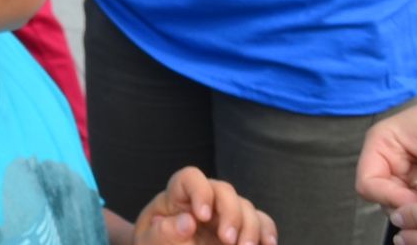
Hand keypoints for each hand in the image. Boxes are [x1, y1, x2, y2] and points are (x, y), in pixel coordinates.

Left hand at [137, 167, 273, 244]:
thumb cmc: (155, 244)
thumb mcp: (150, 240)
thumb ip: (163, 232)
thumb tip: (188, 221)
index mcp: (177, 197)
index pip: (190, 178)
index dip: (200, 191)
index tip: (202, 216)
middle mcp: (205, 200)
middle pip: (225, 191)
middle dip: (231, 214)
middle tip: (228, 240)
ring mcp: (225, 215)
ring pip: (246, 206)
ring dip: (251, 227)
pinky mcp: (241, 230)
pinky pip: (261, 223)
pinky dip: (267, 232)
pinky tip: (267, 244)